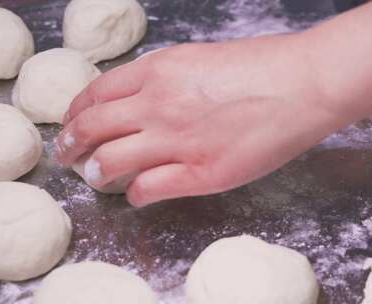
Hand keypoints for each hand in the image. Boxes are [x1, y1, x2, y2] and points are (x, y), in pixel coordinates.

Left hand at [56, 34, 342, 206]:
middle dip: (72, 144)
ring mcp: (176, 141)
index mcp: (158, 71)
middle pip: (93, 128)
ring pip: (111, 161)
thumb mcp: (202, 58)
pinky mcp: (200, 173)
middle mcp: (158, 105)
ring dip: (97, 172)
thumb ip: (169, 77)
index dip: (77, 111)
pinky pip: (148, 189)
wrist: (303, 84)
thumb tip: (147, 97)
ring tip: (96, 176)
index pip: (96, 93)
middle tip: (68, 155)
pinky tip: (137, 195)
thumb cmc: (263, 66)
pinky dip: (135, 194)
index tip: (73, 122)